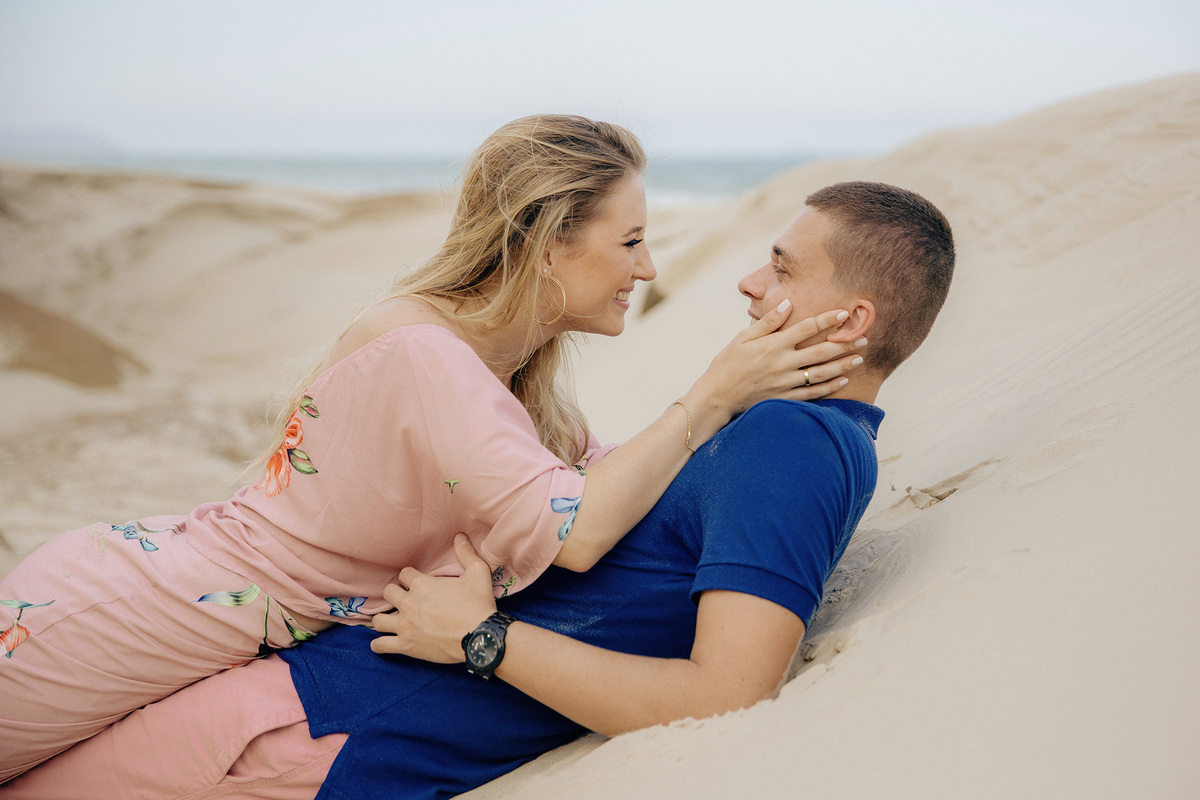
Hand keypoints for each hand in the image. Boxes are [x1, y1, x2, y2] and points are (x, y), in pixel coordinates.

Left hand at [370, 535, 497, 662]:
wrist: (480, 637)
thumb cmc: (479, 605)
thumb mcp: (478, 573)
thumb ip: (466, 553)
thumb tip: (460, 536)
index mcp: (422, 584)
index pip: (403, 574)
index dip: (410, 577)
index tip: (416, 583)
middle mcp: (408, 603)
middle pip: (388, 592)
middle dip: (395, 594)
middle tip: (405, 600)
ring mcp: (405, 626)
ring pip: (378, 619)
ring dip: (384, 618)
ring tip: (392, 620)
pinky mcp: (406, 646)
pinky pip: (380, 645)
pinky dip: (379, 644)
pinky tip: (383, 643)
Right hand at [691, 302, 863, 415]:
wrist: (717, 397)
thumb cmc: (727, 364)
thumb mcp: (742, 338)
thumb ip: (768, 322)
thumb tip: (788, 303)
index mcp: (772, 345)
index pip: (806, 328)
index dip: (827, 320)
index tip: (844, 313)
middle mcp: (782, 364)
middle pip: (821, 351)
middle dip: (845, 344)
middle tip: (864, 337)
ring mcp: (785, 383)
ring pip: (821, 373)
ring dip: (843, 365)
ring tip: (859, 358)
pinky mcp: (785, 399)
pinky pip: (813, 393)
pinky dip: (830, 387)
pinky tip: (843, 380)